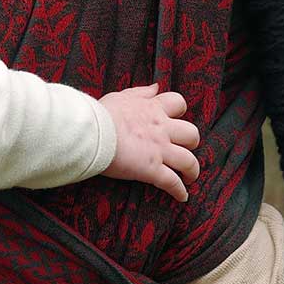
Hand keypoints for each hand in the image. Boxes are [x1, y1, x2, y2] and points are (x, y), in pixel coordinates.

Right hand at [100, 83, 200, 201]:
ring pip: (189, 161)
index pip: (178, 103)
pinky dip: (180, 191)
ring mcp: (159, 150)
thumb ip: (141, 92)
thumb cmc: (100, 114)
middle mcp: (161, 129)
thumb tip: (156, 87)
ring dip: (192, 170)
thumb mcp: (121, 96)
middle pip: (191, 134)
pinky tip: (182, 197)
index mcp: (153, 109)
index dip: (180, 111)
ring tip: (189, 177)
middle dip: (190, 142)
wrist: (91, 132)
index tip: (175, 119)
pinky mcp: (152, 169)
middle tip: (184, 149)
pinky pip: (172, 183)